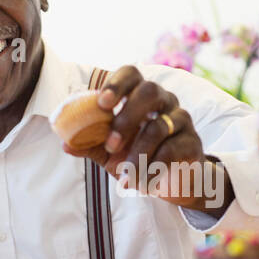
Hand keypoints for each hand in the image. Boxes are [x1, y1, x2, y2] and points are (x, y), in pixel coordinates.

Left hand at [65, 65, 234, 212]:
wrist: (170, 181)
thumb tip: (65, 143)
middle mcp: (164, 100)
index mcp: (140, 94)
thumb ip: (91, 144)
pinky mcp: (193, 142)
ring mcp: (181, 119)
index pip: (131, 74)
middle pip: (149, 92)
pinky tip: (142, 184)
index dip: (117, 84)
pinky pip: (172, 150)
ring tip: (125, 178)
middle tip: (111, 146)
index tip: (102, 103)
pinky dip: (153, 169)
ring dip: (137, 155)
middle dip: (127, 118)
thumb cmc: (137, 157)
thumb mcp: (110, 153)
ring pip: (159, 127)